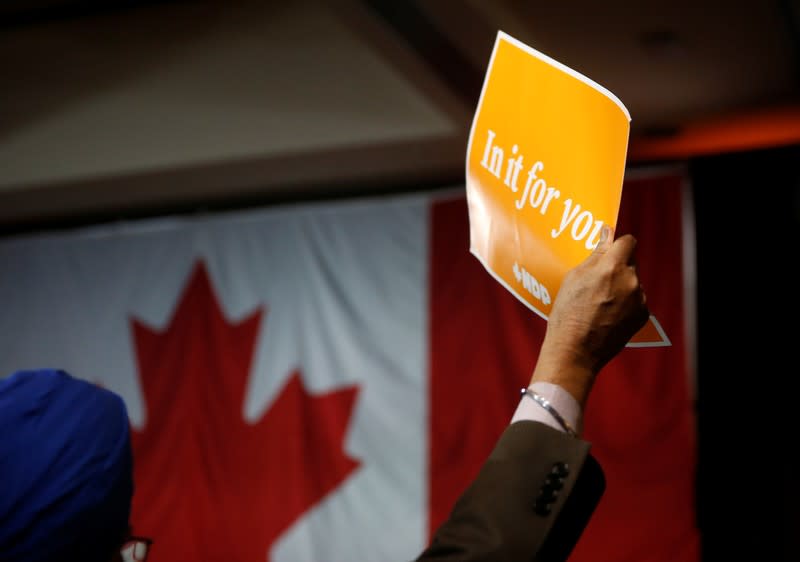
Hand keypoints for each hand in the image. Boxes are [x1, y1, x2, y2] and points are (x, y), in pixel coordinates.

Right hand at [531, 226, 649, 406]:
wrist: (576, 351)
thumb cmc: (568, 314)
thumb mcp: (574, 278)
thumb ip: (595, 256)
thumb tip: (606, 236)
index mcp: (612, 267)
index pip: (628, 241)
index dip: (617, 243)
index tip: (608, 248)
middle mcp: (631, 281)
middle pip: (630, 262)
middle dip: (616, 266)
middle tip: (597, 280)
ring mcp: (639, 300)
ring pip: (633, 281)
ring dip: (621, 285)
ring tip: (600, 301)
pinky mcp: (642, 315)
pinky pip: (636, 300)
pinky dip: (625, 302)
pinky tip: (608, 313)